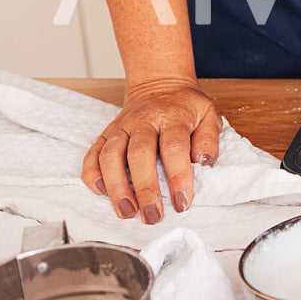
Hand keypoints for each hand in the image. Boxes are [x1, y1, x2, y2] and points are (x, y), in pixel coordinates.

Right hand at [81, 77, 220, 222]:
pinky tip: (100, 192)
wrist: (160, 83)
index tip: (182, 202)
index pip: (174, 148)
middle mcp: (144, 122)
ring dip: (116, 186)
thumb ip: (209, 138)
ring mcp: (122, 127)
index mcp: (173, 117)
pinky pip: (93, 153)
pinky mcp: (106, 133)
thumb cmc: (186, 105)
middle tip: (152, 216)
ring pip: (111, 155)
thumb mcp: (208, 114)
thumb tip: (204, 161)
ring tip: (126, 211)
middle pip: (139, 155)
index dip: (178, 177)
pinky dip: (92, 173)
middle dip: (145, 189)